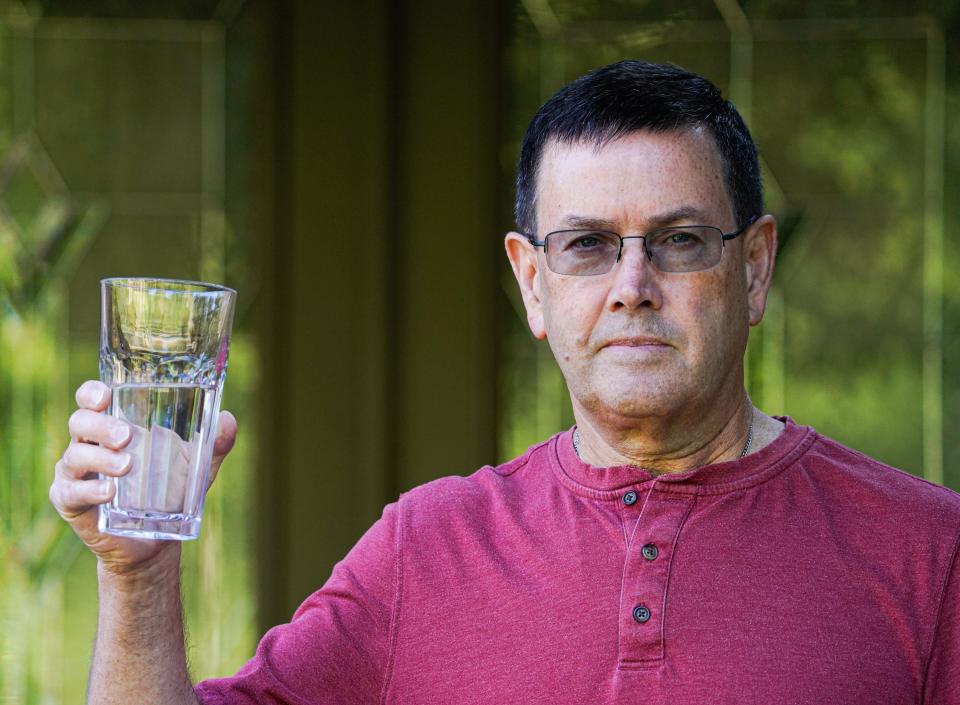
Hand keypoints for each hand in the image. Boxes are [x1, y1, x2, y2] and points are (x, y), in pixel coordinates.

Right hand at [49, 380, 237, 576]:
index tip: (106, 395)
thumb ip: (213, 443)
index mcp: (112, 427)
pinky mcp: (70, 502)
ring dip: (100, 457)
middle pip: (79, 422)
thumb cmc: (171, 492)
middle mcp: (88, 445)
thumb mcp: (196, 467)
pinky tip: (109, 491)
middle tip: (127, 436)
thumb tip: (228, 418)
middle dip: (100, 425)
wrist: (155, 541)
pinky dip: (90, 490)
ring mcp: (76, 473)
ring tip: (127, 466)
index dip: (92, 392)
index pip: (92, 400)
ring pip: (74, 455)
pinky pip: (72, 492)